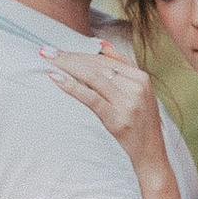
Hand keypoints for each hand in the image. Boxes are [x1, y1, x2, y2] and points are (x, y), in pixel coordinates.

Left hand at [45, 40, 171, 185]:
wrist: (151, 153)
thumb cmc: (141, 123)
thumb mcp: (139, 92)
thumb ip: (123, 67)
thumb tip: (102, 45)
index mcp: (141, 77)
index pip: (104, 60)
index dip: (80, 54)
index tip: (59, 50)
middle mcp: (136, 86)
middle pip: (97, 66)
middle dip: (69, 57)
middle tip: (46, 51)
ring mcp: (127, 102)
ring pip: (92, 77)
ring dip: (67, 66)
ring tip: (47, 60)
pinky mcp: (117, 118)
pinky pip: (90, 97)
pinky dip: (71, 86)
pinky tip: (56, 79)